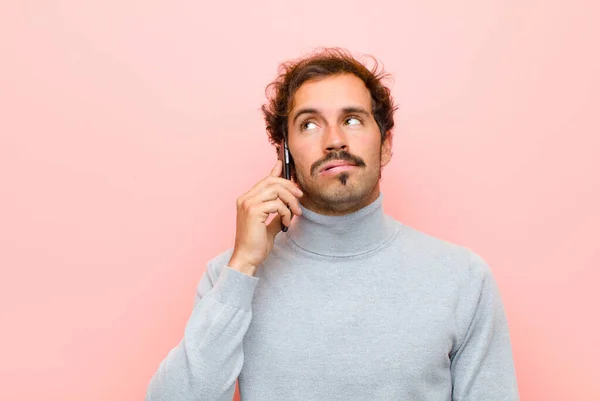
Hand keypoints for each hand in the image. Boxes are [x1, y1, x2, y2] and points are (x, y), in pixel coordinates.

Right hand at [228, 160, 302, 275]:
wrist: (247, 258)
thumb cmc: (256, 244)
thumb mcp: (269, 224)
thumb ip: (276, 211)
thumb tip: (287, 203)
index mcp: (247, 199)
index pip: (264, 180)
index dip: (276, 171)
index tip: (284, 164)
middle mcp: (245, 198)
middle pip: (272, 181)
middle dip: (290, 187)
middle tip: (300, 197)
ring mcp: (248, 203)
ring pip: (276, 190)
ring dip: (290, 201)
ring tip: (295, 213)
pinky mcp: (253, 211)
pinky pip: (277, 204)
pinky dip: (286, 212)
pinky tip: (286, 222)